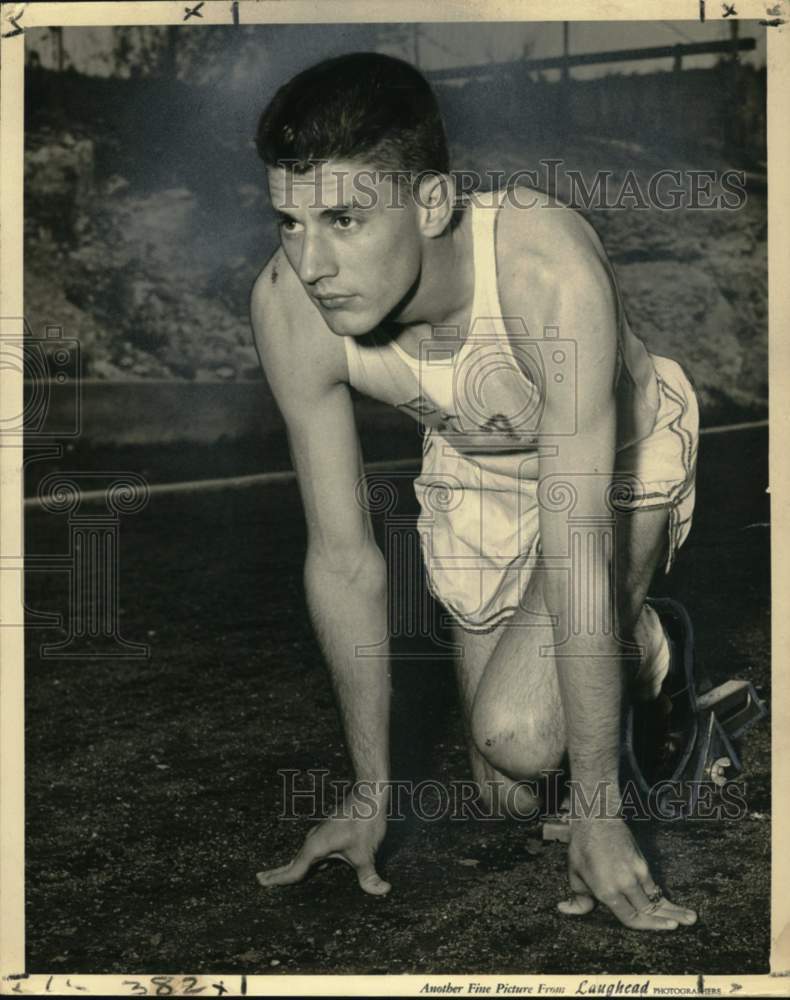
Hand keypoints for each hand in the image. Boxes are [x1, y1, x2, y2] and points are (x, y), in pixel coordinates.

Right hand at [256, 791, 389, 896]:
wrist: (368, 794)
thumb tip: (383, 891)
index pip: (294, 870)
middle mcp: (314, 840)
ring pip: (303, 856)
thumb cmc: (364, 821)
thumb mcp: (366, 853)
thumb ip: (370, 876)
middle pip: (293, 862)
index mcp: (315, 847)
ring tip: (279, 876)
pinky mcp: (329, 833)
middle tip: (260, 879)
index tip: (260, 882)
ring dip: (291, 866)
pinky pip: (313, 851)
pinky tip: (313, 866)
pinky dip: (306, 860)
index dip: (278, 879)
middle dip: (277, 873)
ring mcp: (321, 835)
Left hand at [558, 816, 696, 930]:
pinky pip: (653, 884)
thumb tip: (566, 910)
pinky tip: (671, 902)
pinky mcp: (642, 862)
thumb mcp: (574, 874)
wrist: (596, 819)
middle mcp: (624, 885)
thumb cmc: (582, 847)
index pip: (631, 918)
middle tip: (680, 927)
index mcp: (606, 891)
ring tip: (691, 917)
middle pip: (648, 911)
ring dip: (673, 909)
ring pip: (655, 898)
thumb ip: (578, 898)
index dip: (647, 927)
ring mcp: (636, 873)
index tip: (663, 929)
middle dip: (665, 922)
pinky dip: (661, 895)